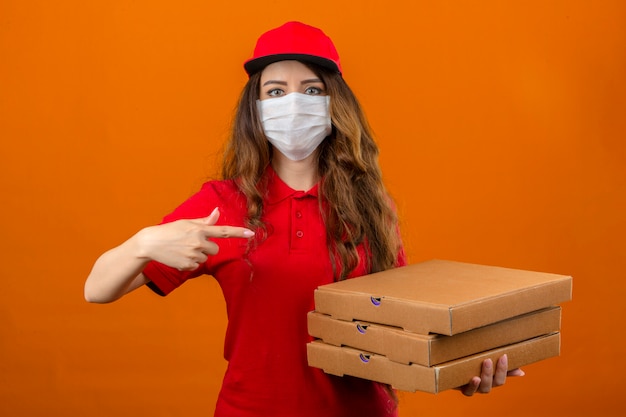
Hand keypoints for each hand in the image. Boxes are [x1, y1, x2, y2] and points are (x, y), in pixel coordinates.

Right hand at [137, 207, 253, 270]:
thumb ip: (205, 221)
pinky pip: (196, 266)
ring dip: (197, 255)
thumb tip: (218, 212)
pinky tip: (179, 256)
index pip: (223, 231)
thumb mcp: (187, 223)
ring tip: (182, 249)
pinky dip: (189, 263)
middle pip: (215, 250)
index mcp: (199, 230)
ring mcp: (193, 255)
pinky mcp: (187, 266)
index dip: (238, 232)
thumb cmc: (170, 231)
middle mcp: (198, 242)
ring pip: (205, 258)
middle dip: (207, 248)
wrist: (150, 244)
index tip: (251, 233)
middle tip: (192, 243)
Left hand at [458, 354, 524, 395]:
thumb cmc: (472, 368)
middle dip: (495, 371)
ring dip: (486, 376)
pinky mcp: (463, 389)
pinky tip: (474, 378)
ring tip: (484, 365)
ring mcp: (475, 388)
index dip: (505, 368)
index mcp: (492, 380)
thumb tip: (521, 372)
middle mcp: (485, 385)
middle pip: (495, 383)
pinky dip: (473, 386)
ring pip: (484, 388)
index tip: (504, 355)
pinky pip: (469, 392)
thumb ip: (503, 368)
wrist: (451, 373)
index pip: (502, 377)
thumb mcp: (487, 365)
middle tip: (489, 359)